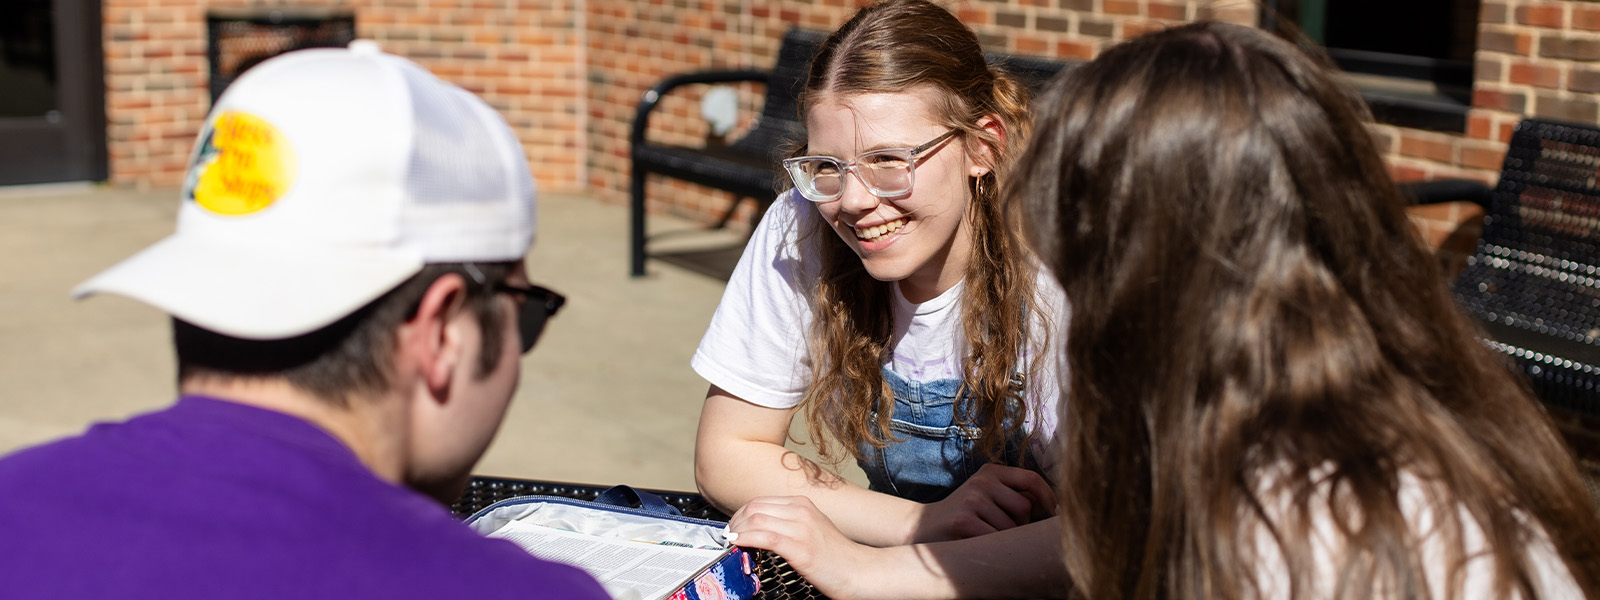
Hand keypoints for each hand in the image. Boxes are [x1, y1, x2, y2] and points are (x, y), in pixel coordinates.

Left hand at [726, 496, 878, 599]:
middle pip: (754, 507)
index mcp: (803, 504)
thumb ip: (789, 523)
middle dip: (735, 522)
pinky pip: (765, 537)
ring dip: (737, 531)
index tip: (734, 527)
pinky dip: (746, 539)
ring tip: (732, 542)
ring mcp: (801, 528)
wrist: (859, 571)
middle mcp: (801, 511)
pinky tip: (739, 545)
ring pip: (756, 520)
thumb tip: (761, 528)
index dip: (741, 514)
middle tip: (729, 536)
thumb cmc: (836, 555)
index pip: (760, 501)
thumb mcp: (812, 529)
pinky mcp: (801, 548)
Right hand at [910, 463, 1056, 542]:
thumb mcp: (987, 495)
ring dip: (1005, 539)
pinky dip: (992, 547)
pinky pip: (995, 539)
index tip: (1052, 515)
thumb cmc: (965, 515)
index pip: (1032, 479)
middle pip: (1025, 507)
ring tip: (986, 537)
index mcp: (991, 471)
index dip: (1048, 498)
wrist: (921, 527)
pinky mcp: (963, 521)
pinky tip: (978, 544)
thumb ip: (1015, 495)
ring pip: (1011, 527)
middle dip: (1022, 524)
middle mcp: (982, 481)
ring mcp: (971, 500)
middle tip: (1004, 530)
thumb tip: (1056, 511)